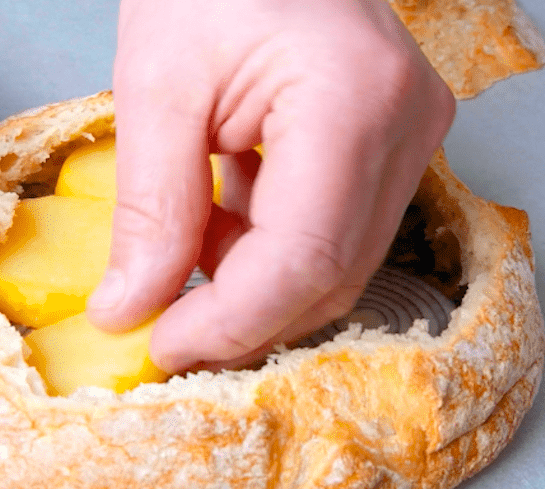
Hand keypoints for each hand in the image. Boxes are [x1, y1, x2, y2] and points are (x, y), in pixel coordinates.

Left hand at [89, 0, 453, 371]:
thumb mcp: (157, 85)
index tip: (163, 346)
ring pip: (339, 264)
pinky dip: (271, 246)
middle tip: (163, 328)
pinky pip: (340, 230)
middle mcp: (407, 124)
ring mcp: (413, 133)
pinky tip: (220, 216)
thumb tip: (131, 308)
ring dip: (254, 282)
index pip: (305, 260)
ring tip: (183, 248)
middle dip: (243, 318)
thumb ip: (150, 209)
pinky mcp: (396, 141)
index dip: (232, 322)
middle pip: (333, 275)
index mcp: (353, 101)